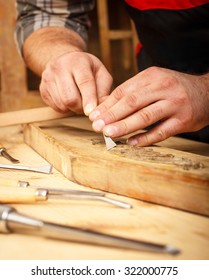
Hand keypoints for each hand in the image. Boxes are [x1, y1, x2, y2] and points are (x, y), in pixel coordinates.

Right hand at [39, 51, 112, 113]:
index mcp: (78, 61)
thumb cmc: (87, 69)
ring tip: (78, 99)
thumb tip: (104, 107)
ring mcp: (48, 77)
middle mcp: (60, 67)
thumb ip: (104, 90)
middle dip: (81, 107)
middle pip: (70, 98)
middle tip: (87, 106)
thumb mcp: (100, 73)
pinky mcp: (42, 88)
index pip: (84, 82)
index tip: (91, 112)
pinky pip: (56, 107)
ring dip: (73, 109)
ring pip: (62, 105)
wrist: (64, 60)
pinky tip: (69, 99)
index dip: (88, 99)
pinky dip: (65, 108)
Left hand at [89, 66, 208, 145]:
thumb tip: (106, 108)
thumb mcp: (154, 82)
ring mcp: (174, 104)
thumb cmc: (173, 89)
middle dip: (111, 115)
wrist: (207, 92)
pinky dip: (145, 138)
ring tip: (108, 134)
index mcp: (152, 76)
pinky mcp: (183, 120)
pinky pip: (161, 132)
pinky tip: (131, 143)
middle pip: (132, 102)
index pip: (124, 91)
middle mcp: (163, 87)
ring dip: (125, 126)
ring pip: (145, 116)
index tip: (93, 116)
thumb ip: (133, 92)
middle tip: (96, 126)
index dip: (107, 105)